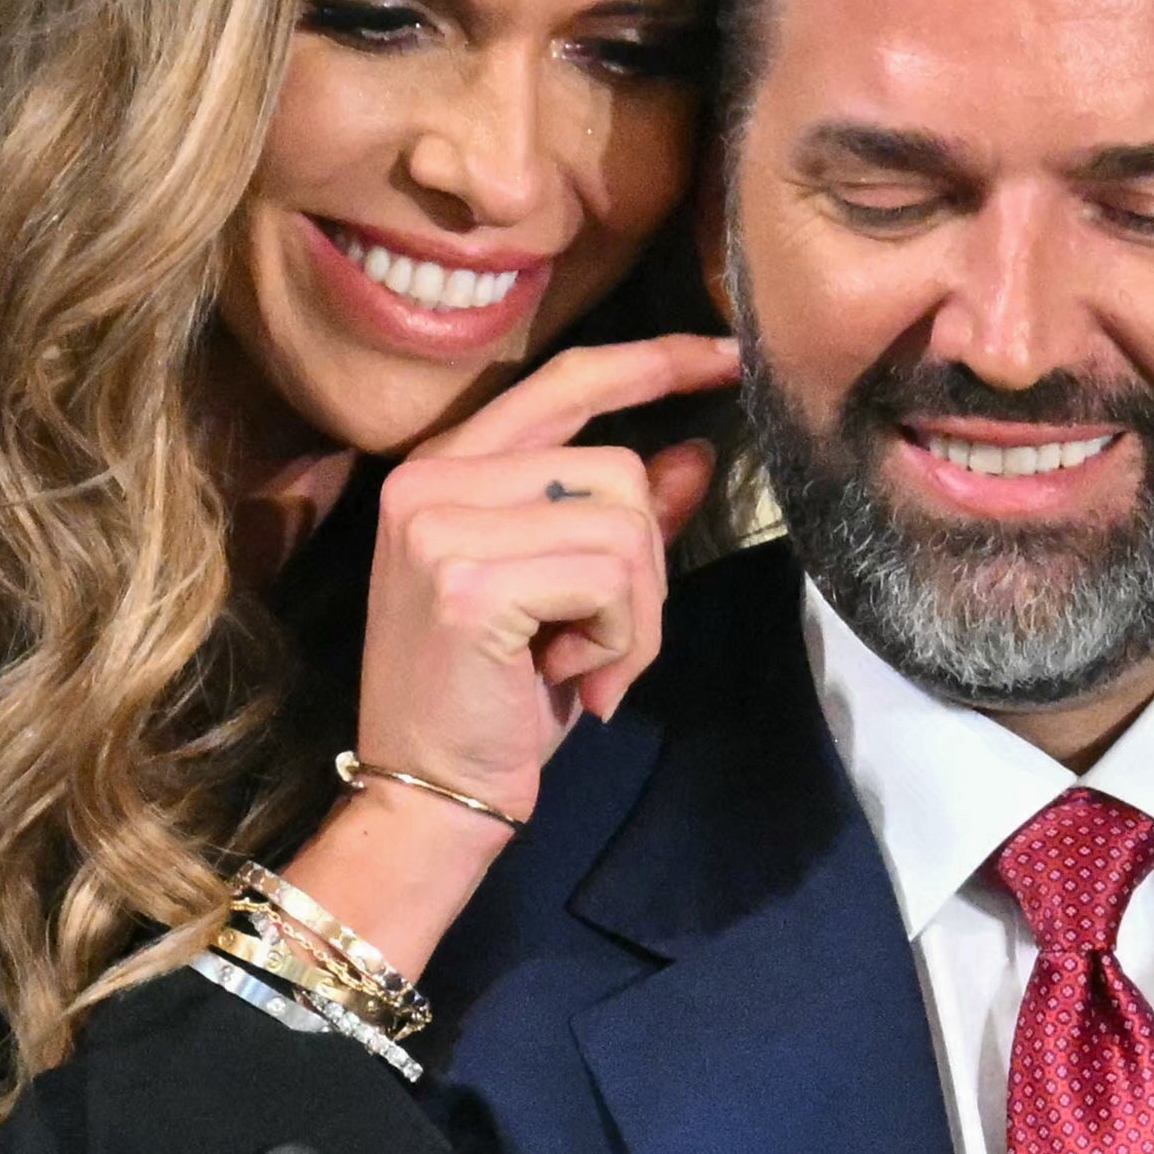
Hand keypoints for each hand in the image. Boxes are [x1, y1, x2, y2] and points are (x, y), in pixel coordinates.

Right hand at [355, 334, 734, 823]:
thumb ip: (622, 523)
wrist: (427, 796)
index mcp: (444, 468)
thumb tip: (693, 454)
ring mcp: (439, 524)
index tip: (727, 357)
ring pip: (624, 523)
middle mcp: (428, 478)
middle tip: (603, 645)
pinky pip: (610, 577)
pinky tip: (569, 679)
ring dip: (635, 614)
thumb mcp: (570, 599)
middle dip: (644, 569)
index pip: (565, 382)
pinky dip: (621, 639)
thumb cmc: (498, 702)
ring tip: (581, 665)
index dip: (654, 363)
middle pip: (618, 467)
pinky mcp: (467, 579)